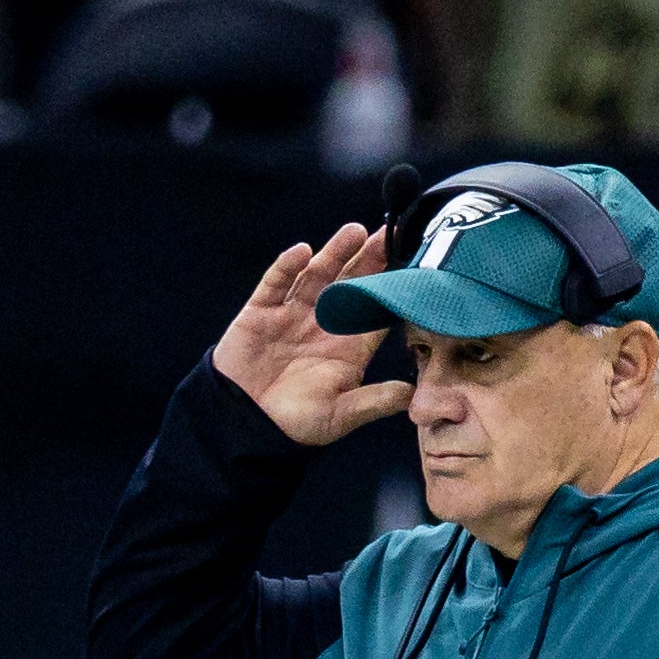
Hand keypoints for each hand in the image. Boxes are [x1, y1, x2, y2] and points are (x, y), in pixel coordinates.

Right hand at [211, 223, 413, 447]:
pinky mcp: (262, 312)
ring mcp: (292, 315)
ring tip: (355, 232)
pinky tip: (302, 251)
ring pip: (317, 276)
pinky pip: (275, 284)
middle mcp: (323, 325)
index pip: (375, 313)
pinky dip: (287, 267)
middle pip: (350, 285)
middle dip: (368, 260)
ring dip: (335, 253)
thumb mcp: (340, 416)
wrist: (244, 426)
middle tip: (388, 234)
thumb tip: (412, 394)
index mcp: (347, 348)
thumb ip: (374, 401)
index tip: (413, 268)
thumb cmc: (295, 425)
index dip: (392, 291)